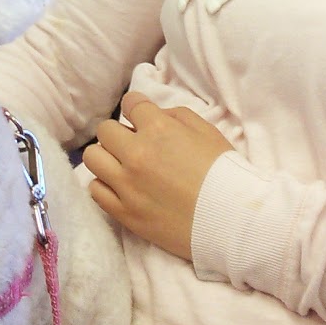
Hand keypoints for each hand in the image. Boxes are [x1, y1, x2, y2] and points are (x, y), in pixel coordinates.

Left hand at [81, 93, 231, 259]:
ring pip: (93, 158)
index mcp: (158, 129)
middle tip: (135, 144)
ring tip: (124, 165)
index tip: (142, 116)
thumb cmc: (224, 172)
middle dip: (120, 132)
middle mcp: (136, 154)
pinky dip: (106, 184)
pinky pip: (95, 190)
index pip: (130, 103)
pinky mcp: (124, 212)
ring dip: (107, 157)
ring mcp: (127, 185)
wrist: (232, 221)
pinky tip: (122, 186)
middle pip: (106, 130)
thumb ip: (175, 116)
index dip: (138, 108)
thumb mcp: (207, 131)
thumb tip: (153, 115)